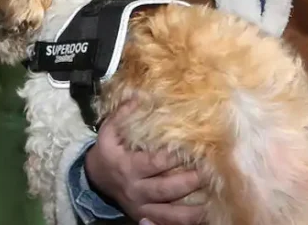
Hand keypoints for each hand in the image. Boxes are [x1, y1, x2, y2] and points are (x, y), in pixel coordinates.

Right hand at [83, 106, 204, 224]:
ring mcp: (141, 207)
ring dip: (191, 210)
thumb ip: (123, 114)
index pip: (154, 163)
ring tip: (212, 200)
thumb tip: (140, 95)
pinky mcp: (146, 217)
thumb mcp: (109, 130)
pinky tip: (204, 216)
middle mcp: (135, 189)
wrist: (95, 180)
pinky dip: (185, 222)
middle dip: (189, 182)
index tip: (193, 147)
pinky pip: (167, 223)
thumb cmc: (108, 151)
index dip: (174, 157)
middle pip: (166, 189)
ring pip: (169, 214)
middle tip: (209, 172)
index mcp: (127, 167)